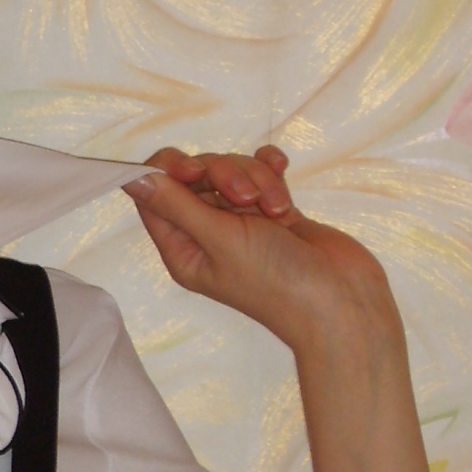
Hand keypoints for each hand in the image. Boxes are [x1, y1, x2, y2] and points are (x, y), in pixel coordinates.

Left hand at [126, 145, 397, 353]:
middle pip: (196, 176)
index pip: (155, 195)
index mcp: (182, 248)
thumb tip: (130, 177)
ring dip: (256, 179)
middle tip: (246, 197)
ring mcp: (243, 222)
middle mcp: (207, 234)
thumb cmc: (275, 281)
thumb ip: (175, 204)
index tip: (193, 170)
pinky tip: (283, 173)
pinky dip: (272, 171)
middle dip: (223, 175)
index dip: (169, 172)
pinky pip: (262, 173)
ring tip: (276, 208)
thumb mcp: (217, 239)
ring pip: (232, 171)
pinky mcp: (274, 212)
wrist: (341, 301)